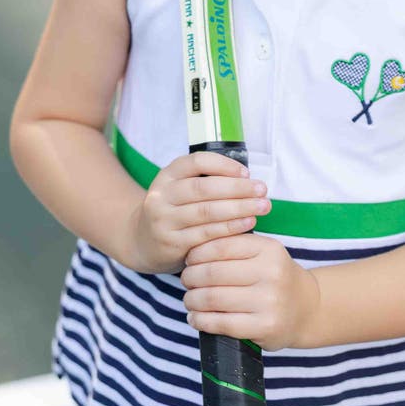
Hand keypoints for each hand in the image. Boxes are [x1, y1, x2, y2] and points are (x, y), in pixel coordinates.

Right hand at [125, 151, 270, 273]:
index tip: (247, 172)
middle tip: (263, 190)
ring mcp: (164, 220)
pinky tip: (248, 224)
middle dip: (238, 188)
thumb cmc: (174, 210)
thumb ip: (206, 181)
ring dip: (239, 208)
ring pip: (206, 212)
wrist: (141, 241)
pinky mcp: (170, 243)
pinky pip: (205, 235)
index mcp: (167, 175)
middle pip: (204, 188)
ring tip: (262, 207)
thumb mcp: (180, 188)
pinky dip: (230, 229)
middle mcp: (161, 196)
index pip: (197, 162)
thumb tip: (247, 178)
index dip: (224, 165)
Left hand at [180, 232, 320, 350]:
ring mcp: (269, 301)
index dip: (198, 253)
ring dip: (192, 300)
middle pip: (214, 273)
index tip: (189, 259)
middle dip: (191, 277)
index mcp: (269, 249)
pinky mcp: (265, 327)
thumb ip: (234, 246)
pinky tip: (195, 318)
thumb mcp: (263, 253)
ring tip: (189, 299)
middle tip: (186, 280)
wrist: (307, 308)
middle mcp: (271, 272)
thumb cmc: (275, 278)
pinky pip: (222, 323)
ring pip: (214, 298)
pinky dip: (201, 321)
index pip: (222, 246)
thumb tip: (192, 250)